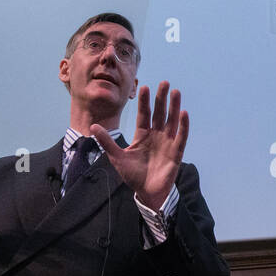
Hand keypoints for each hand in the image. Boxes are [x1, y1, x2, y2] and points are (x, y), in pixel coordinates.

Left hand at [91, 80, 187, 210]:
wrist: (147, 193)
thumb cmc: (133, 175)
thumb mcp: (117, 157)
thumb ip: (107, 142)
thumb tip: (93, 127)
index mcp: (142, 135)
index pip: (144, 115)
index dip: (144, 102)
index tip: (144, 87)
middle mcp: (156, 136)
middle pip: (159, 113)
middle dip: (161, 99)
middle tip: (164, 83)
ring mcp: (167, 143)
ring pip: (171, 121)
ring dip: (174, 107)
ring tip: (175, 92)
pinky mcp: (176, 152)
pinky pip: (181, 136)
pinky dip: (183, 125)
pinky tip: (183, 113)